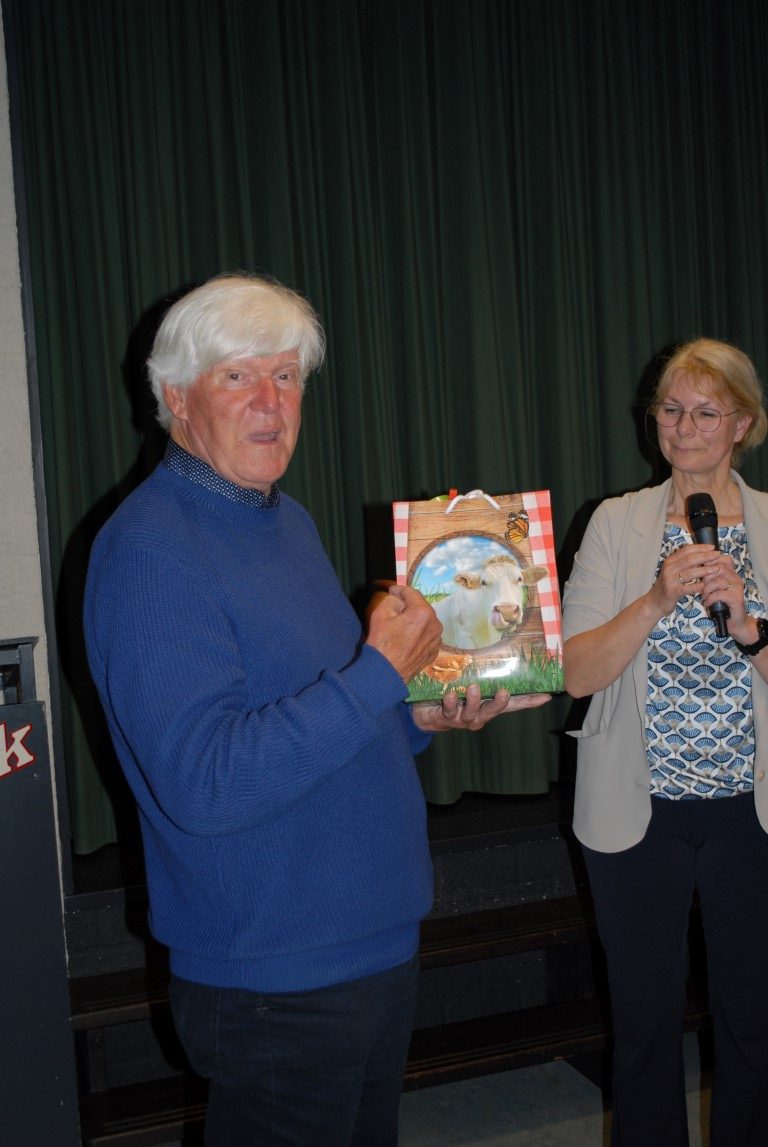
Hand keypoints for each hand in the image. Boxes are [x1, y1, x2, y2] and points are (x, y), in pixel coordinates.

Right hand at [365, 584, 442, 682]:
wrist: (386, 673)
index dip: (400, 590)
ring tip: (400, 627)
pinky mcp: (434, 651)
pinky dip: (418, 634)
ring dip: (415, 621)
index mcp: (424, 612)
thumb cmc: (382, 643)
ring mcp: (436, 639)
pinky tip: (406, 640)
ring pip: (425, 622)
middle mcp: (435, 624)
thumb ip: (392, 599)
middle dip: (408, 606)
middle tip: (394, 610)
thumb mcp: (381, 613)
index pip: (412, 593)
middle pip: (421, 607)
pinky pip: (426, 636)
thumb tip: (399, 599)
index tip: (392, 591)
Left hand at [411, 684, 550, 731]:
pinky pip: (450, 711)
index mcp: (488, 705)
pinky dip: (452, 703)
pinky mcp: (447, 717)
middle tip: (504, 692)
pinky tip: (451, 695)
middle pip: (495, 711)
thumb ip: (481, 672)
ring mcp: (463, 718)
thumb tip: (494, 647)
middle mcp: (480, 714)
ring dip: (474, 701)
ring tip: (474, 688)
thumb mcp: (469, 683)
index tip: (546, 696)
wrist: (427, 713)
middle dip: (500, 703)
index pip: (513, 704)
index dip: (529, 701)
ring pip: (473, 713)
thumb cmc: (453, 694)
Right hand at [653, 544, 749, 637]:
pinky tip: (705, 585)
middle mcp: (669, 568)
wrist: (654, 602)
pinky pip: (687, 588)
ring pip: (690, 572)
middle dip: (706, 556)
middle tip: (718, 555)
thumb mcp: (674, 572)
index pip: (686, 550)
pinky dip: (697, 586)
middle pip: (690, 559)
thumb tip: (703, 556)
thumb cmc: (668, 586)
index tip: (713, 547)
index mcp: (670, 561)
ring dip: (705, 570)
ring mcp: (670, 580)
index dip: (700, 548)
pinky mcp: (672, 592)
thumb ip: (685, 564)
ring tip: (716, 569)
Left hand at [698, 551, 751, 639]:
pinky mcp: (736, 598)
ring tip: (704, 596)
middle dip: (706, 577)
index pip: (723, 559)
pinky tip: (708, 602)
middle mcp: (736, 578)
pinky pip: (719, 594)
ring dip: (707, 589)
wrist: (733, 621)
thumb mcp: (713, 588)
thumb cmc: (720, 604)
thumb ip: (708, 577)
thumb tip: (693, 566)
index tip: (698, 568)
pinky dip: (710, 598)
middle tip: (701, 586)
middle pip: (718, 568)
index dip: (709, 561)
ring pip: (718, 580)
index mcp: (731, 573)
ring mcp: (737, 588)